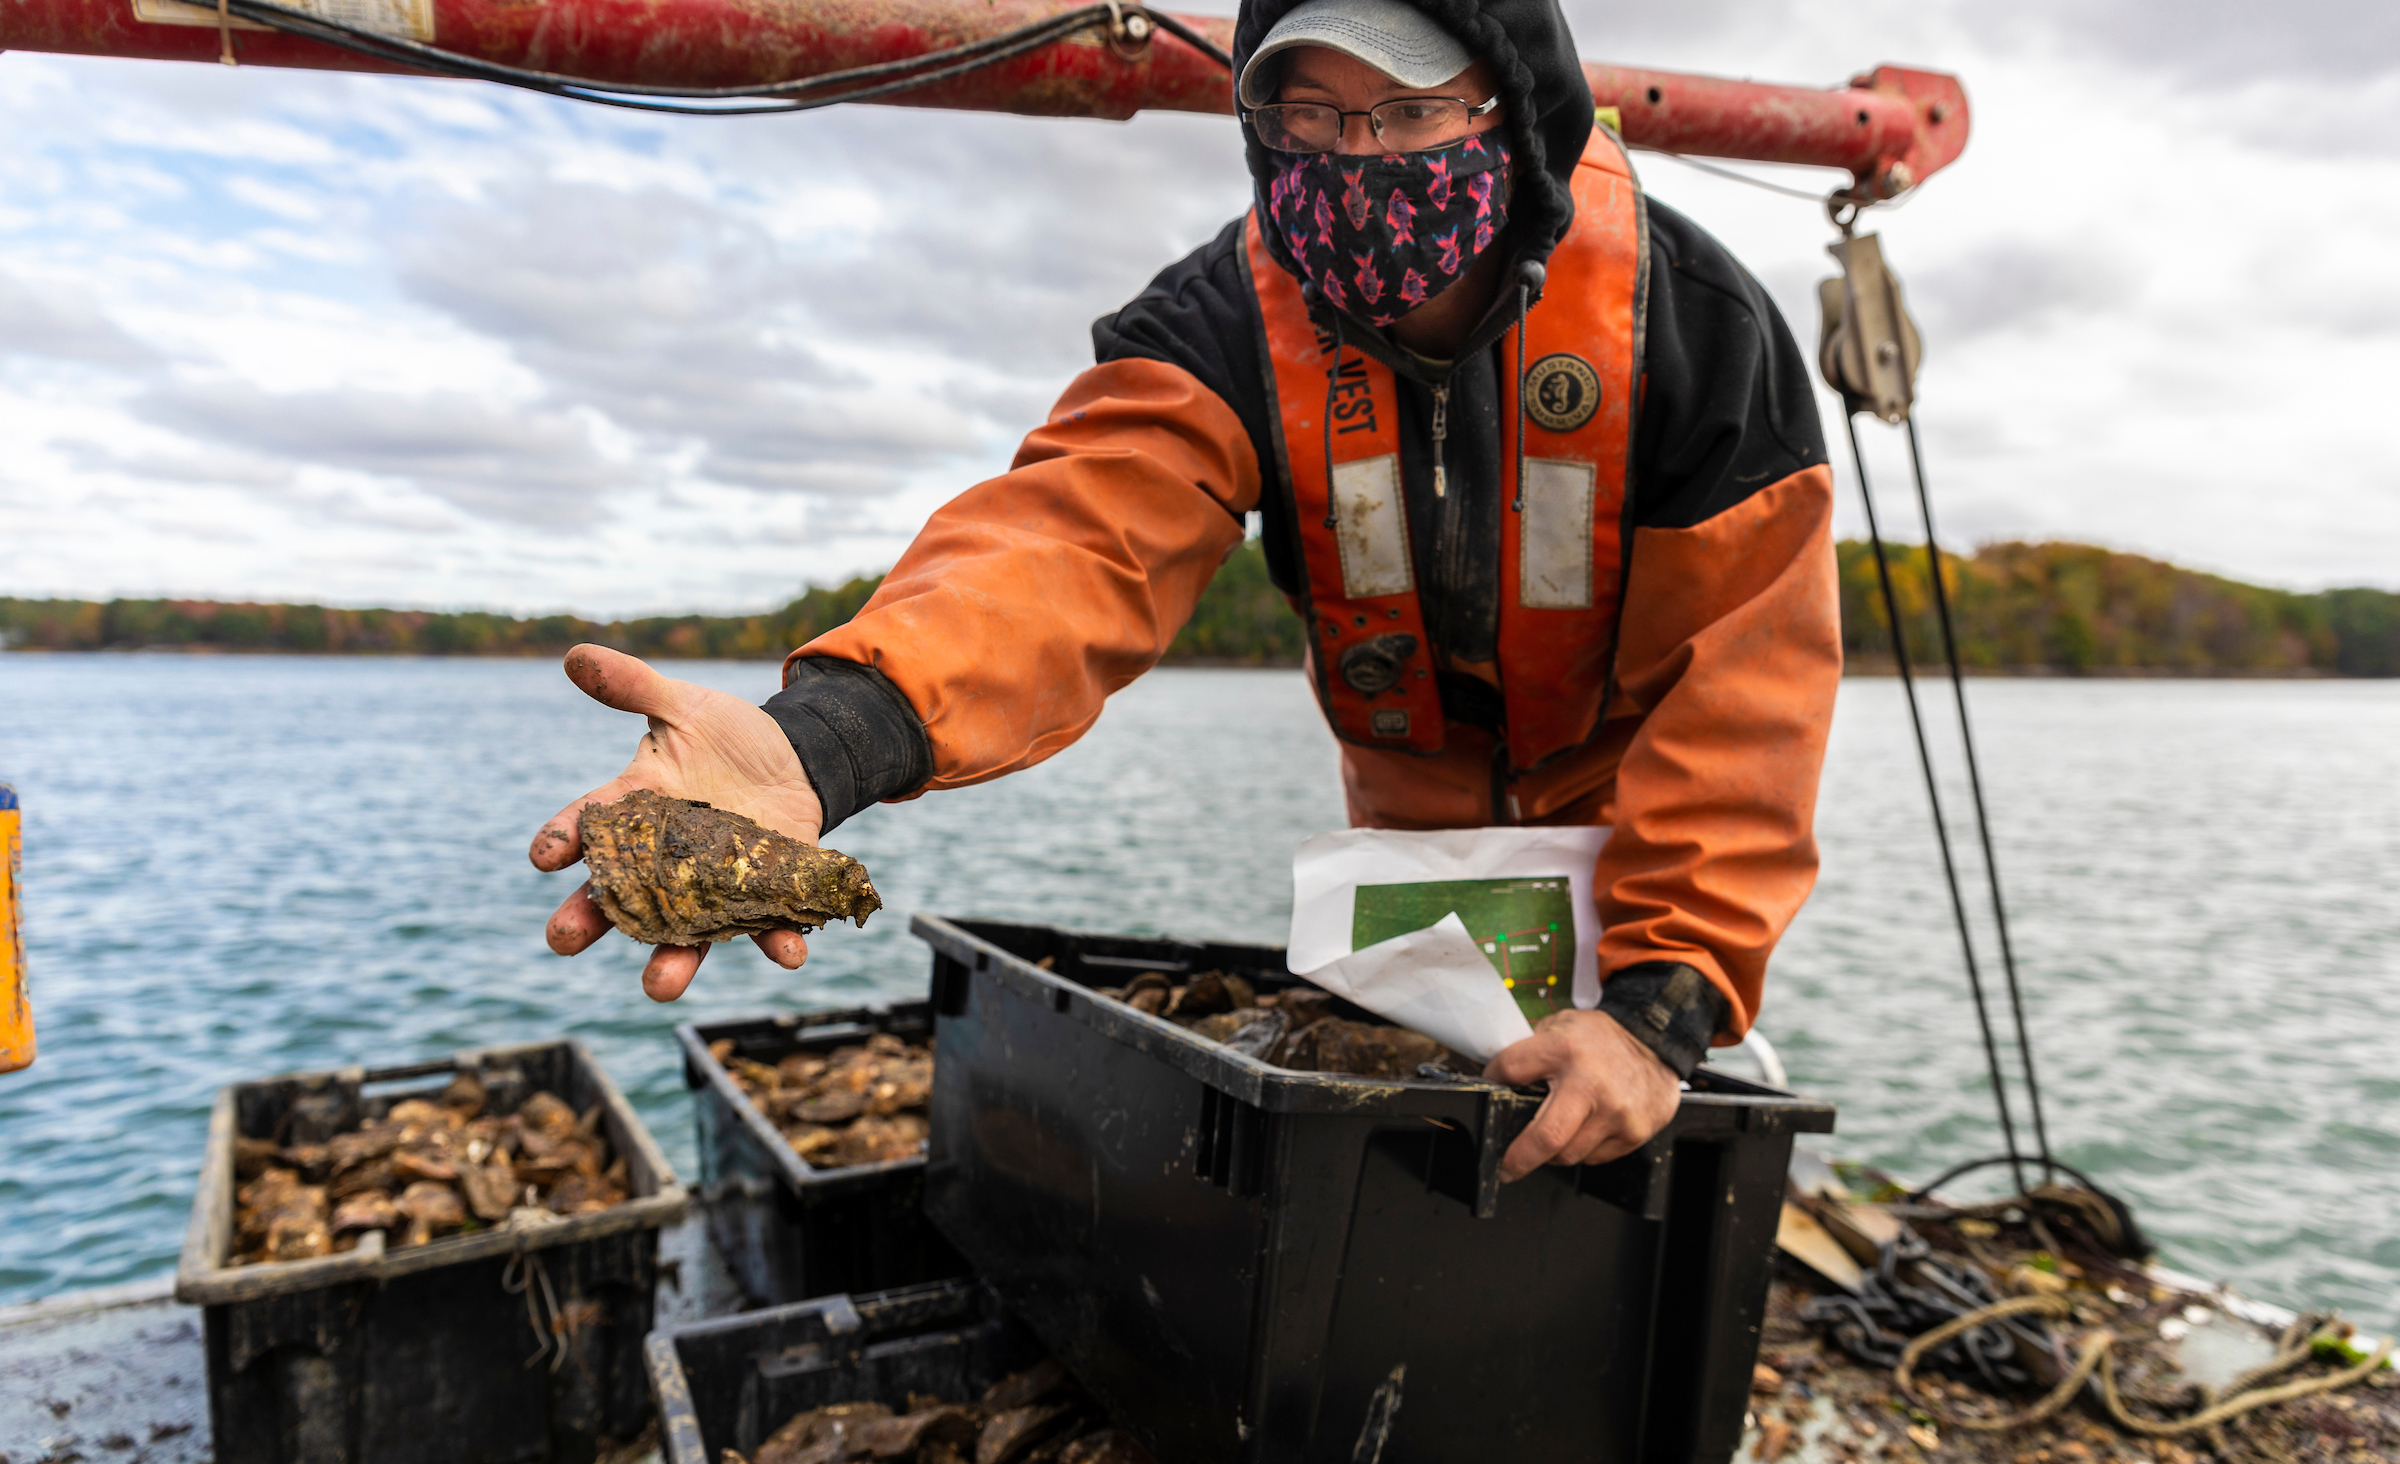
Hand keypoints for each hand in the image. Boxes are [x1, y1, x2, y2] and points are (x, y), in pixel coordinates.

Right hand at [530, 645, 825, 1001]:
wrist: (795, 756)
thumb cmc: (726, 735)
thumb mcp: (682, 705)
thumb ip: (633, 687)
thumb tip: (574, 655)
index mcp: (636, 808)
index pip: (589, 826)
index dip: (562, 839)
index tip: (541, 854)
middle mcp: (664, 858)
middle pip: (618, 898)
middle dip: (590, 920)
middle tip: (561, 938)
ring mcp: (713, 881)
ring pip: (685, 932)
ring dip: (673, 961)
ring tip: (658, 985)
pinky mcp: (765, 890)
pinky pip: (769, 924)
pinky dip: (779, 940)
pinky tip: (791, 953)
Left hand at [1483, 1009, 1680, 1181]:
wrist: (1656, 1042)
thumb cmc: (1602, 1039)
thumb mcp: (1561, 1026)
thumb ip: (1531, 1052)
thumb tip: (1499, 1082)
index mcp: (1564, 1050)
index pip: (1510, 1071)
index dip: (1493, 1082)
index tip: (1491, 1092)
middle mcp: (1590, 1083)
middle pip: (1544, 1138)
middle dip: (1517, 1160)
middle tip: (1507, 1166)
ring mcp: (1614, 1112)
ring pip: (1567, 1155)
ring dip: (1553, 1152)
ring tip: (1557, 1132)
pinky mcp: (1633, 1132)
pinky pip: (1593, 1158)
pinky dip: (1582, 1149)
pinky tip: (1587, 1127)